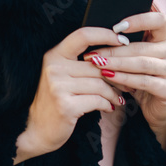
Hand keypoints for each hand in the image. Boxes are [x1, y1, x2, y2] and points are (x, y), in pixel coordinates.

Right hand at [14, 25, 128, 162]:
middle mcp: (54, 67)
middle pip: (97, 65)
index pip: (82, 35)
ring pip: (100, 84)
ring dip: (113, 93)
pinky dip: (107, 104)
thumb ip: (81, 63)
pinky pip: (97, 100)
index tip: (122, 40)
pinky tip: (109, 107)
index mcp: (54, 55)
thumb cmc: (56, 100)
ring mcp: (58, 86)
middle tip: (127, 83)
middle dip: (116, 75)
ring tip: (118, 98)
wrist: (37, 130)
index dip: (105, 34)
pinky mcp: (65, 105)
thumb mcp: (62, 76)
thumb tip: (114, 54)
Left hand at [82, 11, 165, 140]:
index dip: (139, 19)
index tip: (116, 26)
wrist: (155, 109)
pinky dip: (124, 78)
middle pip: (142, 46)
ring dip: (117, 64)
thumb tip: (97, 35)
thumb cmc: (141, 78)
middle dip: (114, 50)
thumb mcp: (134, 59)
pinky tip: (109, 77)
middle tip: (93, 53)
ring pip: (142, 63)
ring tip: (98, 64)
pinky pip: (144, 81)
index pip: (159, 20)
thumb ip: (124, 45)